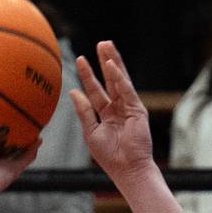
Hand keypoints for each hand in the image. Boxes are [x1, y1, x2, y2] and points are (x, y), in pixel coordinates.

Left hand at [69, 42, 154, 185]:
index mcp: (107, 114)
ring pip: (120, 79)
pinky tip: (112, 64)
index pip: (96, 90)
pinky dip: (119, 77)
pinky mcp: (138, 109)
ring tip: (106, 45)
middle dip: (104, 61)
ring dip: (113, 61)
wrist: (127, 169)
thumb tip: (73, 92)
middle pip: (110, 79)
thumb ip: (84, 111)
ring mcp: (129, 106)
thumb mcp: (91, 132)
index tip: (79, 60)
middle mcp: (118, 107)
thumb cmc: (109, 156)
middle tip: (100, 43)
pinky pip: (126, 89)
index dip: (88, 76)